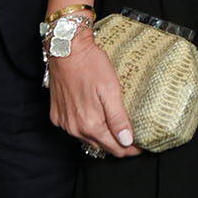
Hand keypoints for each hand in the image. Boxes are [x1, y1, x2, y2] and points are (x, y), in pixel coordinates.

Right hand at [48, 36, 140, 158]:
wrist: (66, 49)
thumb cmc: (89, 64)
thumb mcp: (111, 90)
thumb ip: (118, 118)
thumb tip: (127, 141)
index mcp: (90, 124)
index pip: (115, 148)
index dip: (130, 149)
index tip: (140, 145)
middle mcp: (75, 128)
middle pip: (102, 146)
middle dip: (118, 144)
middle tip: (131, 136)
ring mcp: (64, 122)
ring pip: (88, 139)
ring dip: (102, 136)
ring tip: (115, 127)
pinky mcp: (57, 115)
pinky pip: (75, 129)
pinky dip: (86, 127)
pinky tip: (94, 117)